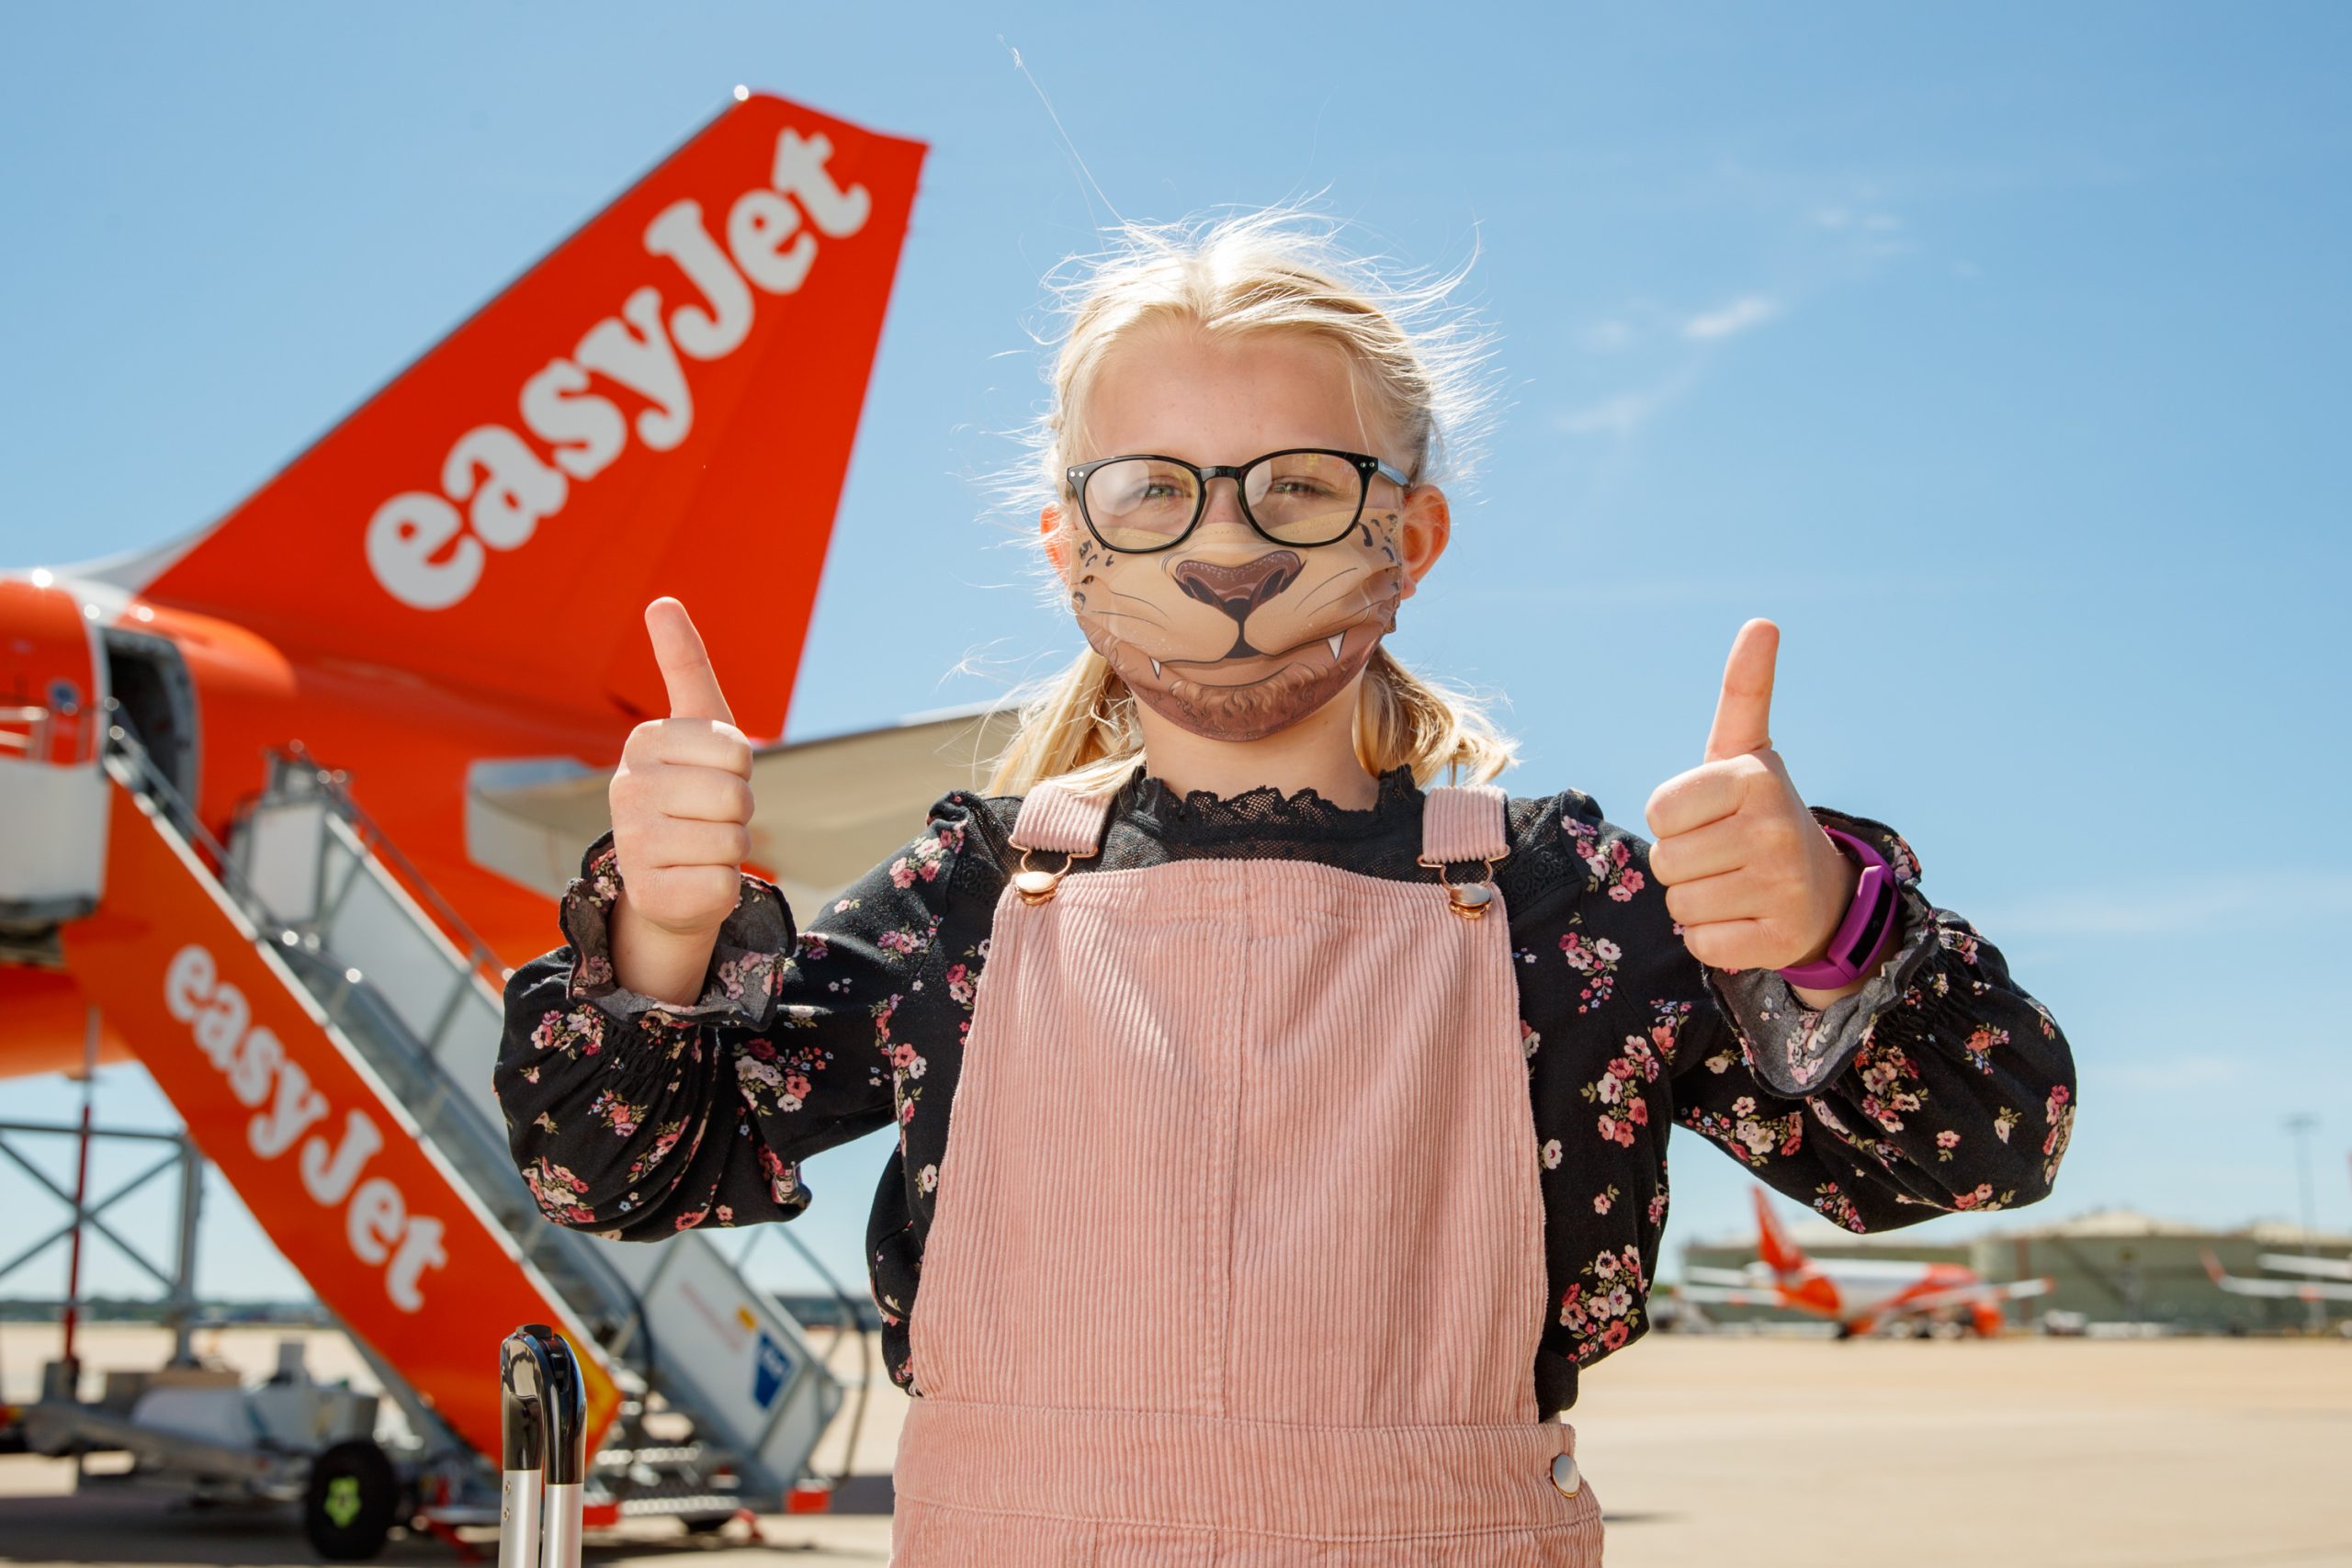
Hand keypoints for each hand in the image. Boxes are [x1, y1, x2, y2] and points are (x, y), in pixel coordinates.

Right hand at [609, 597, 755, 944]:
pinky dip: (722, 887)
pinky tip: (691, 882)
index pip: (737, 750)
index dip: (741, 769)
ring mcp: (633, 844)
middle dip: (739, 810)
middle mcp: (625, 789)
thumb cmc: (694, 793)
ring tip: (700, 847)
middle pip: (735, 795)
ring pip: (734, 840)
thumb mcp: (699, 727)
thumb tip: (661, 601)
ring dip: (732, 848)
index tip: (712, 775)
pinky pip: (725, 884)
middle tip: (709, 817)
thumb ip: (685, 665)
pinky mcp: (651, 895)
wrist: (671, 881)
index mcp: (643, 742)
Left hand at [1643, 618, 1857, 977]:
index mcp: (1755, 776)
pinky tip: (1747, 919)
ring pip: (1679, 905)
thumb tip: (1762, 622)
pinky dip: (1713, 938)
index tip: (1713, 814)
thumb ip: (1744, 689)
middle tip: (1727, 854)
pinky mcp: (1779, 940)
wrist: (1823, 891)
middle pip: (1664, 861)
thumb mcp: (1747, 749)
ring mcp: (1781, 886)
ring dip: (1697, 901)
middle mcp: (1774, 828)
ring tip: (1737, 884)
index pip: (1659, 810)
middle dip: (1684, 862)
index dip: (1676, 818)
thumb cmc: (1760, 813)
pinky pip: (1700, 944)